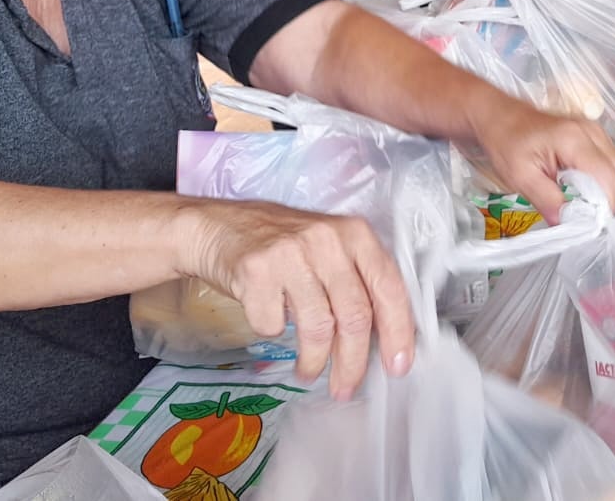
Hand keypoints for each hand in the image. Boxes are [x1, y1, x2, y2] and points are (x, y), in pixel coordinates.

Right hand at [182, 200, 415, 400]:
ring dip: (314, 360)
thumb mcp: (329, 249)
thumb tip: (382, 341)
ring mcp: (291, 253)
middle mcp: (327, 240)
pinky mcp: (256, 271)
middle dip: (353, 361)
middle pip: (354, 315)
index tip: (398, 366)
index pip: (388, 288)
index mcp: (355, 234)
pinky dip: (272, 332)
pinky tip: (268, 318)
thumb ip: (356, 282)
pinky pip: (273, 325)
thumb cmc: (282, 244)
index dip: (398, 332)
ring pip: (317, 327)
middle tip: (346, 387)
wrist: (216, 226)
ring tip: (309, 372)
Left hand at [469, 101, 614, 222]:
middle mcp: (593, 132)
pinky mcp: (595, 136)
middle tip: (587, 218)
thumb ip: (547, 200)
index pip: (607, 178)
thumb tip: (569, 224)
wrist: (499, 115)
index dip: (604, 206)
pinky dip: (605, 182)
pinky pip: (613, 164)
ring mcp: (597, 132)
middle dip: (609, 202)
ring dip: (609, 193)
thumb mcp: (520, 177)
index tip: (589, 225)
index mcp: (574, 140)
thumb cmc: (505, 143)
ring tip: (584, 205)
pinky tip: (583, 190)